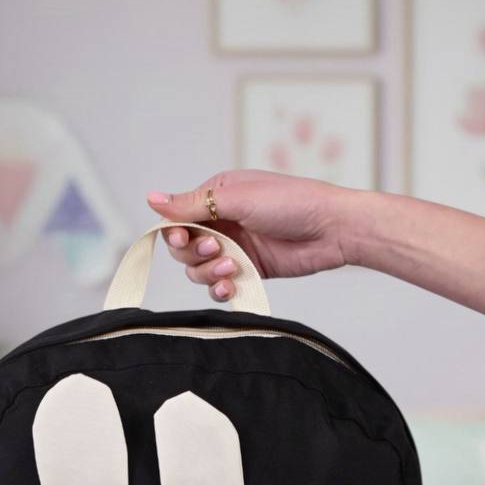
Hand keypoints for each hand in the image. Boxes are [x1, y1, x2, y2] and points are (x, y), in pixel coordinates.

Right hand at [146, 169, 357, 300]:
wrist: (332, 229)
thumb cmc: (292, 203)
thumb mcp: (237, 199)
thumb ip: (192, 205)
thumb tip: (151, 199)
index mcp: (216, 196)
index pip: (177, 219)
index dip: (175, 233)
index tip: (185, 239)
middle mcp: (222, 222)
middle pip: (184, 248)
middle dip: (195, 253)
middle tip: (218, 250)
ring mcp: (235, 247)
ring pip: (198, 269)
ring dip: (209, 273)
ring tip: (233, 267)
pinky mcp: (248, 270)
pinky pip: (220, 285)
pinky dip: (221, 288)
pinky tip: (231, 285)